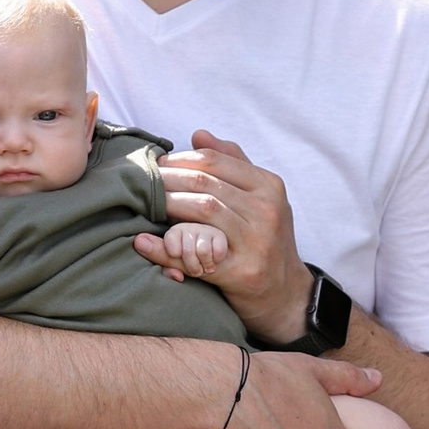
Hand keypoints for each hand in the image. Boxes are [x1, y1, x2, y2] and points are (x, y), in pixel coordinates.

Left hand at [136, 132, 308, 344]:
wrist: (286, 295)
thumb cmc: (266, 241)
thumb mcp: (261, 198)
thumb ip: (233, 164)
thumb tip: (199, 134)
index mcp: (268, 186)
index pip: (215, 160)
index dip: (180, 159)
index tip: (158, 165)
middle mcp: (266, 210)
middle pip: (205, 183)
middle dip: (167, 179)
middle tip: (143, 184)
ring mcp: (255, 241)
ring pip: (201, 210)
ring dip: (166, 205)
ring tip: (145, 205)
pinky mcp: (241, 272)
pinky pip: (195, 255)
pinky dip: (164, 249)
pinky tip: (143, 242)